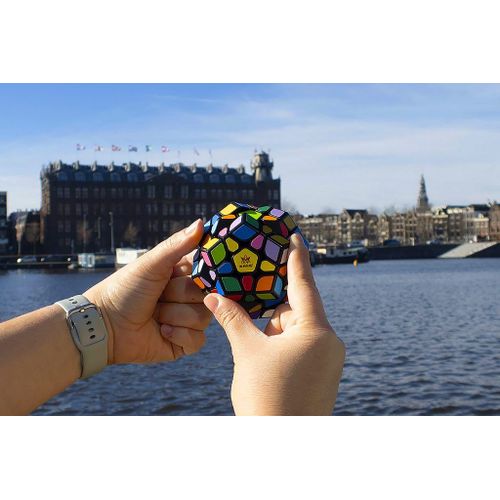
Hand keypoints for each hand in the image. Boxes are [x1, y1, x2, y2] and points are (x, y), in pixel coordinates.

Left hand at [85, 219, 211, 363]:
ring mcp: (187, 320)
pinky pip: (198, 340)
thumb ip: (177, 244)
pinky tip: (162, 330)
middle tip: (159, 295)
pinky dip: (179, 335)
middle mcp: (188, 296)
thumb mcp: (151, 263)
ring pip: (203, 317)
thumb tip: (201, 222)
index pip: (210, 270)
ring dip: (174, 315)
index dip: (204, 273)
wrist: (104, 325)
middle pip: (207, 294)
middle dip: (179, 295)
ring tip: (155, 314)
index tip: (190, 272)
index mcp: (183, 274)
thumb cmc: (124, 289)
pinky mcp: (184, 343)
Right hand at [204, 233, 344, 415]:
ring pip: (295, 329)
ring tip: (250, 332)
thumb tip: (213, 295)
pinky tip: (260, 348)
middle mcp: (328, 342)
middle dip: (269, 304)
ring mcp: (326, 360)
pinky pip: (299, 346)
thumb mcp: (247, 353)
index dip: (296, 258)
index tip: (294, 236)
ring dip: (271, 327)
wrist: (282, 448)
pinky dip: (279, 341)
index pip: (304, 284)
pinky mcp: (320, 373)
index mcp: (316, 331)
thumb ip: (232, 319)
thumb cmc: (266, 399)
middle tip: (247, 288)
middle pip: (295, 309)